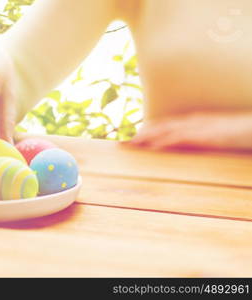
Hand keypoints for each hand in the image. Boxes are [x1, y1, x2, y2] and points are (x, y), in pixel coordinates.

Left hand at [128, 111, 251, 151]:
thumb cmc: (239, 133)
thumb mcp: (215, 138)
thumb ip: (198, 141)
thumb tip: (182, 149)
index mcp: (194, 121)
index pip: (164, 125)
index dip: (146, 130)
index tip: (130, 138)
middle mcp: (192, 121)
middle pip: (159, 126)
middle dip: (139, 133)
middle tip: (121, 142)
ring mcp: (199, 127)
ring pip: (165, 130)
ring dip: (146, 137)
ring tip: (129, 144)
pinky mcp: (206, 135)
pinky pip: (180, 138)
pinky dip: (164, 142)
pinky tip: (152, 147)